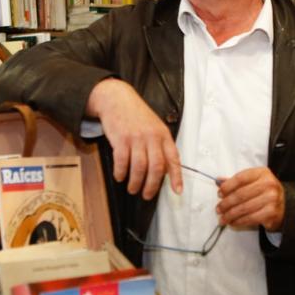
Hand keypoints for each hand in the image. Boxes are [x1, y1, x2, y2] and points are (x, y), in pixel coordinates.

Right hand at [86, 78, 181, 199]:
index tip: (177, 191)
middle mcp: (152, 137)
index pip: (173, 159)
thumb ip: (160, 146)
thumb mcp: (155, 127)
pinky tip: (120, 176)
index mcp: (163, 135)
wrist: (117, 99)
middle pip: (156, 167)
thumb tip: (164, 171)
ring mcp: (136, 138)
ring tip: (132, 189)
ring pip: (139, 167)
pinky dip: (121, 173)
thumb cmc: (136, 116)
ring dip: (135, 182)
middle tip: (146, 195)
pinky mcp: (121, 139)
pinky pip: (122, 162)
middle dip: (152, 186)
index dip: (176, 177)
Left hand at [216, 167, 283, 231]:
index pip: (240, 178)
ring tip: (223, 218)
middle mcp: (268, 184)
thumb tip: (219, 181)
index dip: (227, 187)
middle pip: (240, 194)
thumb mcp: (254, 182)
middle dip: (226, 203)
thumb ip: (237, 181)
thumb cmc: (266, 192)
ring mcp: (271, 199)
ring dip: (230, 215)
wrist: (286, 206)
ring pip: (243, 208)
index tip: (219, 194)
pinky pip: (249, 218)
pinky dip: (238, 222)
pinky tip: (233, 222)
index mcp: (262, 173)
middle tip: (218, 209)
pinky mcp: (271, 213)